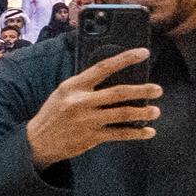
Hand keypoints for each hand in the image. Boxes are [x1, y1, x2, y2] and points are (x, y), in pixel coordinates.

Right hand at [24, 48, 161, 166]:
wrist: (37, 142)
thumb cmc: (54, 114)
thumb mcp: (64, 93)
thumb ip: (86, 86)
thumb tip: (116, 78)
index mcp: (73, 86)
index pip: (103, 68)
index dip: (125, 59)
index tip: (143, 53)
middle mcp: (80, 102)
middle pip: (119, 93)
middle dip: (142, 90)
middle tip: (157, 89)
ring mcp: (86, 120)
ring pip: (122, 114)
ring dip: (143, 112)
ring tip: (155, 111)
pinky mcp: (91, 137)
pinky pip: (119, 134)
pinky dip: (137, 133)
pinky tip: (148, 131)